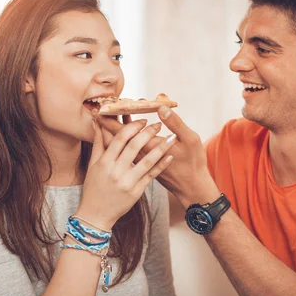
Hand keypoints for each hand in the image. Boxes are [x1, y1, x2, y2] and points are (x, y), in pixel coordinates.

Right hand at [76, 118, 175, 230]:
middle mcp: (116, 171)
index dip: (132, 127)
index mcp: (105, 162)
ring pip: (147, 161)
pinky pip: (151, 176)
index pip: (120, 139)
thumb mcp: (93, 165)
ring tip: (171, 137)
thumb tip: (98, 123)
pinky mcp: (136, 192)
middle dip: (148, 133)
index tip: (143, 120)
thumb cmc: (93, 188)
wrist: (96, 215)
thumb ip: (98, 144)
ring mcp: (127, 182)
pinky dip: (161, 165)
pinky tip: (170, 156)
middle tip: (158, 124)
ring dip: (161, 147)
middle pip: (134, 146)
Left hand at [96, 107, 219, 207]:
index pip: (125, 132)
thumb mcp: (190, 140)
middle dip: (111, 123)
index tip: (107, 107)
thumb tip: (161, 107)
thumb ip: (175, 123)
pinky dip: (122, 142)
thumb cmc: (194, 164)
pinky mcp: (142, 166)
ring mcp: (139, 163)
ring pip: (120, 147)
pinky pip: (126, 153)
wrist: (192, 188)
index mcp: (150, 148)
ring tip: (107, 116)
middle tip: (102, 108)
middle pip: (119, 138)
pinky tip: (121, 131)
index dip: (116, 119)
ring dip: (114, 131)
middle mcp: (141, 157)